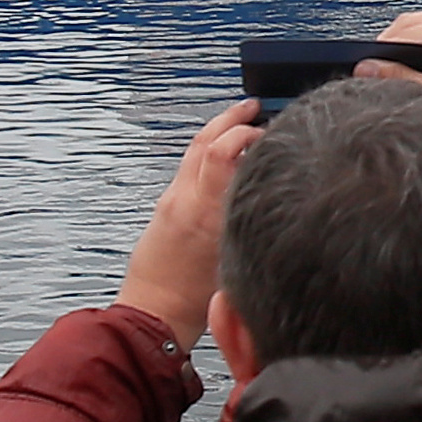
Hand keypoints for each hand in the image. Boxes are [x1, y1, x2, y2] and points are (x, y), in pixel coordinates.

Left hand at [111, 103, 260, 343]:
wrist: (153, 315)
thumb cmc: (194, 301)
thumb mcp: (235, 260)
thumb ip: (247, 220)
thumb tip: (267, 191)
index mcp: (205, 213)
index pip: (222, 152)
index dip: (246, 134)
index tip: (269, 133)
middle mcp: (185, 200)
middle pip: (205, 141)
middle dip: (230, 118)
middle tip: (252, 107)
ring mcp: (171, 202)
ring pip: (193, 151)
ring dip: (216, 132)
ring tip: (239, 120)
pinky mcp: (164, 208)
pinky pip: (187, 168)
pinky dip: (207, 153)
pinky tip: (223, 157)